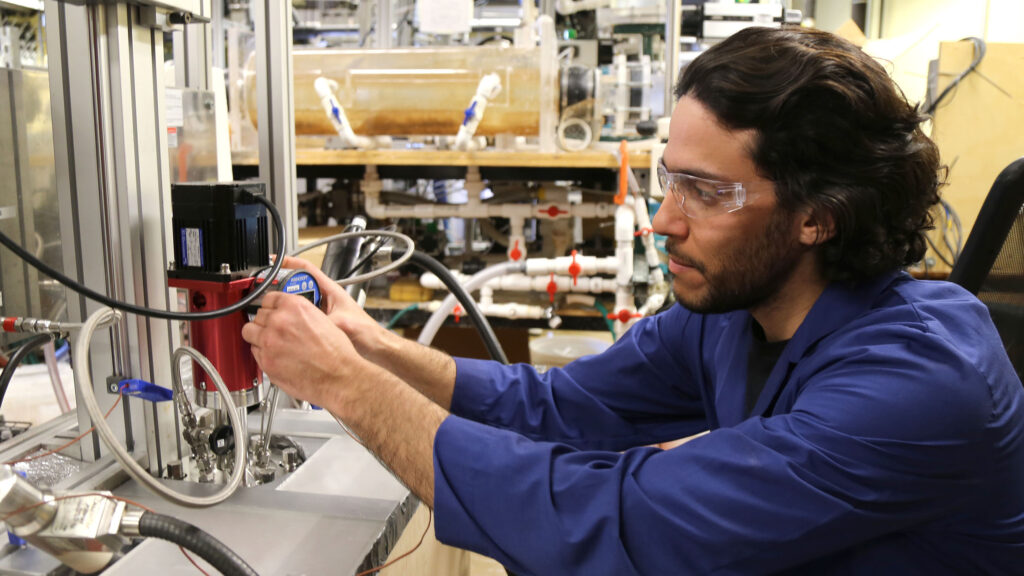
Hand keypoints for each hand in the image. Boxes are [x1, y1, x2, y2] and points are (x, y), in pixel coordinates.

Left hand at [241, 290, 366, 409]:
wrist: (339, 376)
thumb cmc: (337, 353)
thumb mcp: (322, 319)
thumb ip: (299, 314)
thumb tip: (288, 315)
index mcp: (295, 307)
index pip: (269, 297)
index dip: (271, 305)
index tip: (271, 309)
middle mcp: (279, 321)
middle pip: (258, 314)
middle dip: (266, 321)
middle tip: (275, 329)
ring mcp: (269, 342)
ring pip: (249, 332)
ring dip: (258, 335)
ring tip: (270, 342)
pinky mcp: (266, 361)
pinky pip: (254, 352)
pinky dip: (262, 353)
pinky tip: (276, 355)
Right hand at [278, 256, 390, 358]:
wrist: (375, 349)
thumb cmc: (367, 333)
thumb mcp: (343, 323)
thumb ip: (325, 321)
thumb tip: (307, 323)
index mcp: (331, 291)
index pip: (307, 269)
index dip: (290, 263)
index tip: (274, 262)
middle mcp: (326, 299)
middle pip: (298, 286)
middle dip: (282, 288)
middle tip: (267, 293)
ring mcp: (323, 311)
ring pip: (298, 303)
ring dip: (286, 305)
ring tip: (273, 310)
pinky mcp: (321, 324)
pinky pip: (302, 318)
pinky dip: (293, 320)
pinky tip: (285, 327)